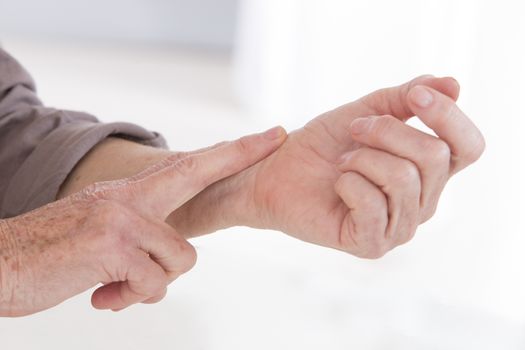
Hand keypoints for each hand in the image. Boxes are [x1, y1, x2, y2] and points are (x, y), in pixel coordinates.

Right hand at [0, 127, 285, 315]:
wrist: (0, 264)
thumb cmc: (55, 256)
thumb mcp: (102, 239)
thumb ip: (140, 241)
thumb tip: (166, 271)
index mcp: (129, 195)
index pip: (190, 166)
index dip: (232, 152)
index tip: (268, 136)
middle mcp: (129, 198)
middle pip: (198, 176)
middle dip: (240, 153)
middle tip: (276, 133)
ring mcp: (121, 218)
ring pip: (180, 260)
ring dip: (152, 283)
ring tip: (116, 285)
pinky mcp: (111, 245)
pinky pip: (153, 283)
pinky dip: (131, 298)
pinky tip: (102, 294)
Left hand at [178, 75, 484, 257]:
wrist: (278, 172)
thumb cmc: (322, 146)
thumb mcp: (364, 112)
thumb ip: (405, 99)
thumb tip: (454, 83)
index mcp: (428, 173)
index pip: (468, 147)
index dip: (449, 116)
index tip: (415, 96)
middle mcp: (423, 203)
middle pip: (434, 157)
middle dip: (386, 131)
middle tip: (354, 131)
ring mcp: (400, 228)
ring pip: (404, 178)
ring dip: (362, 158)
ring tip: (342, 163)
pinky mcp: (371, 244)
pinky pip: (373, 203)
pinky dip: (348, 182)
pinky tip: (336, 187)